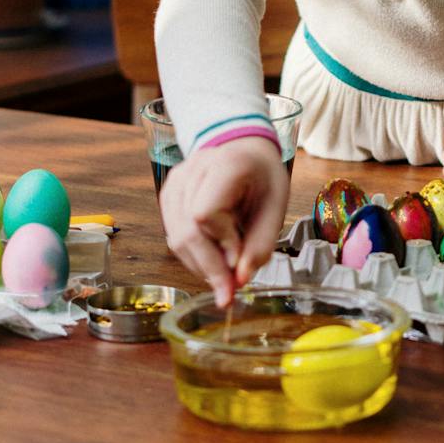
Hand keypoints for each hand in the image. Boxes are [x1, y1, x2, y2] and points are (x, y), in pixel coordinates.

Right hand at [159, 136, 289, 306]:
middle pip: (186, 230)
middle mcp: (192, 169)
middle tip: (229, 292)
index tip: (239, 260)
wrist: (245, 150)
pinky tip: (212, 258)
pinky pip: (173, 235)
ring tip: (224, 277)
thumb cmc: (262, 176)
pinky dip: (193, 254)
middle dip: (209, 267)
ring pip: (175, 238)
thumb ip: (260, 244)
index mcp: (225, 164)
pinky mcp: (168, 195)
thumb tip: (239, 280)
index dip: (221, 242)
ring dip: (200, 265)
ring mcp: (175, 182)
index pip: (205, 213)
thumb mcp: (276, 206)